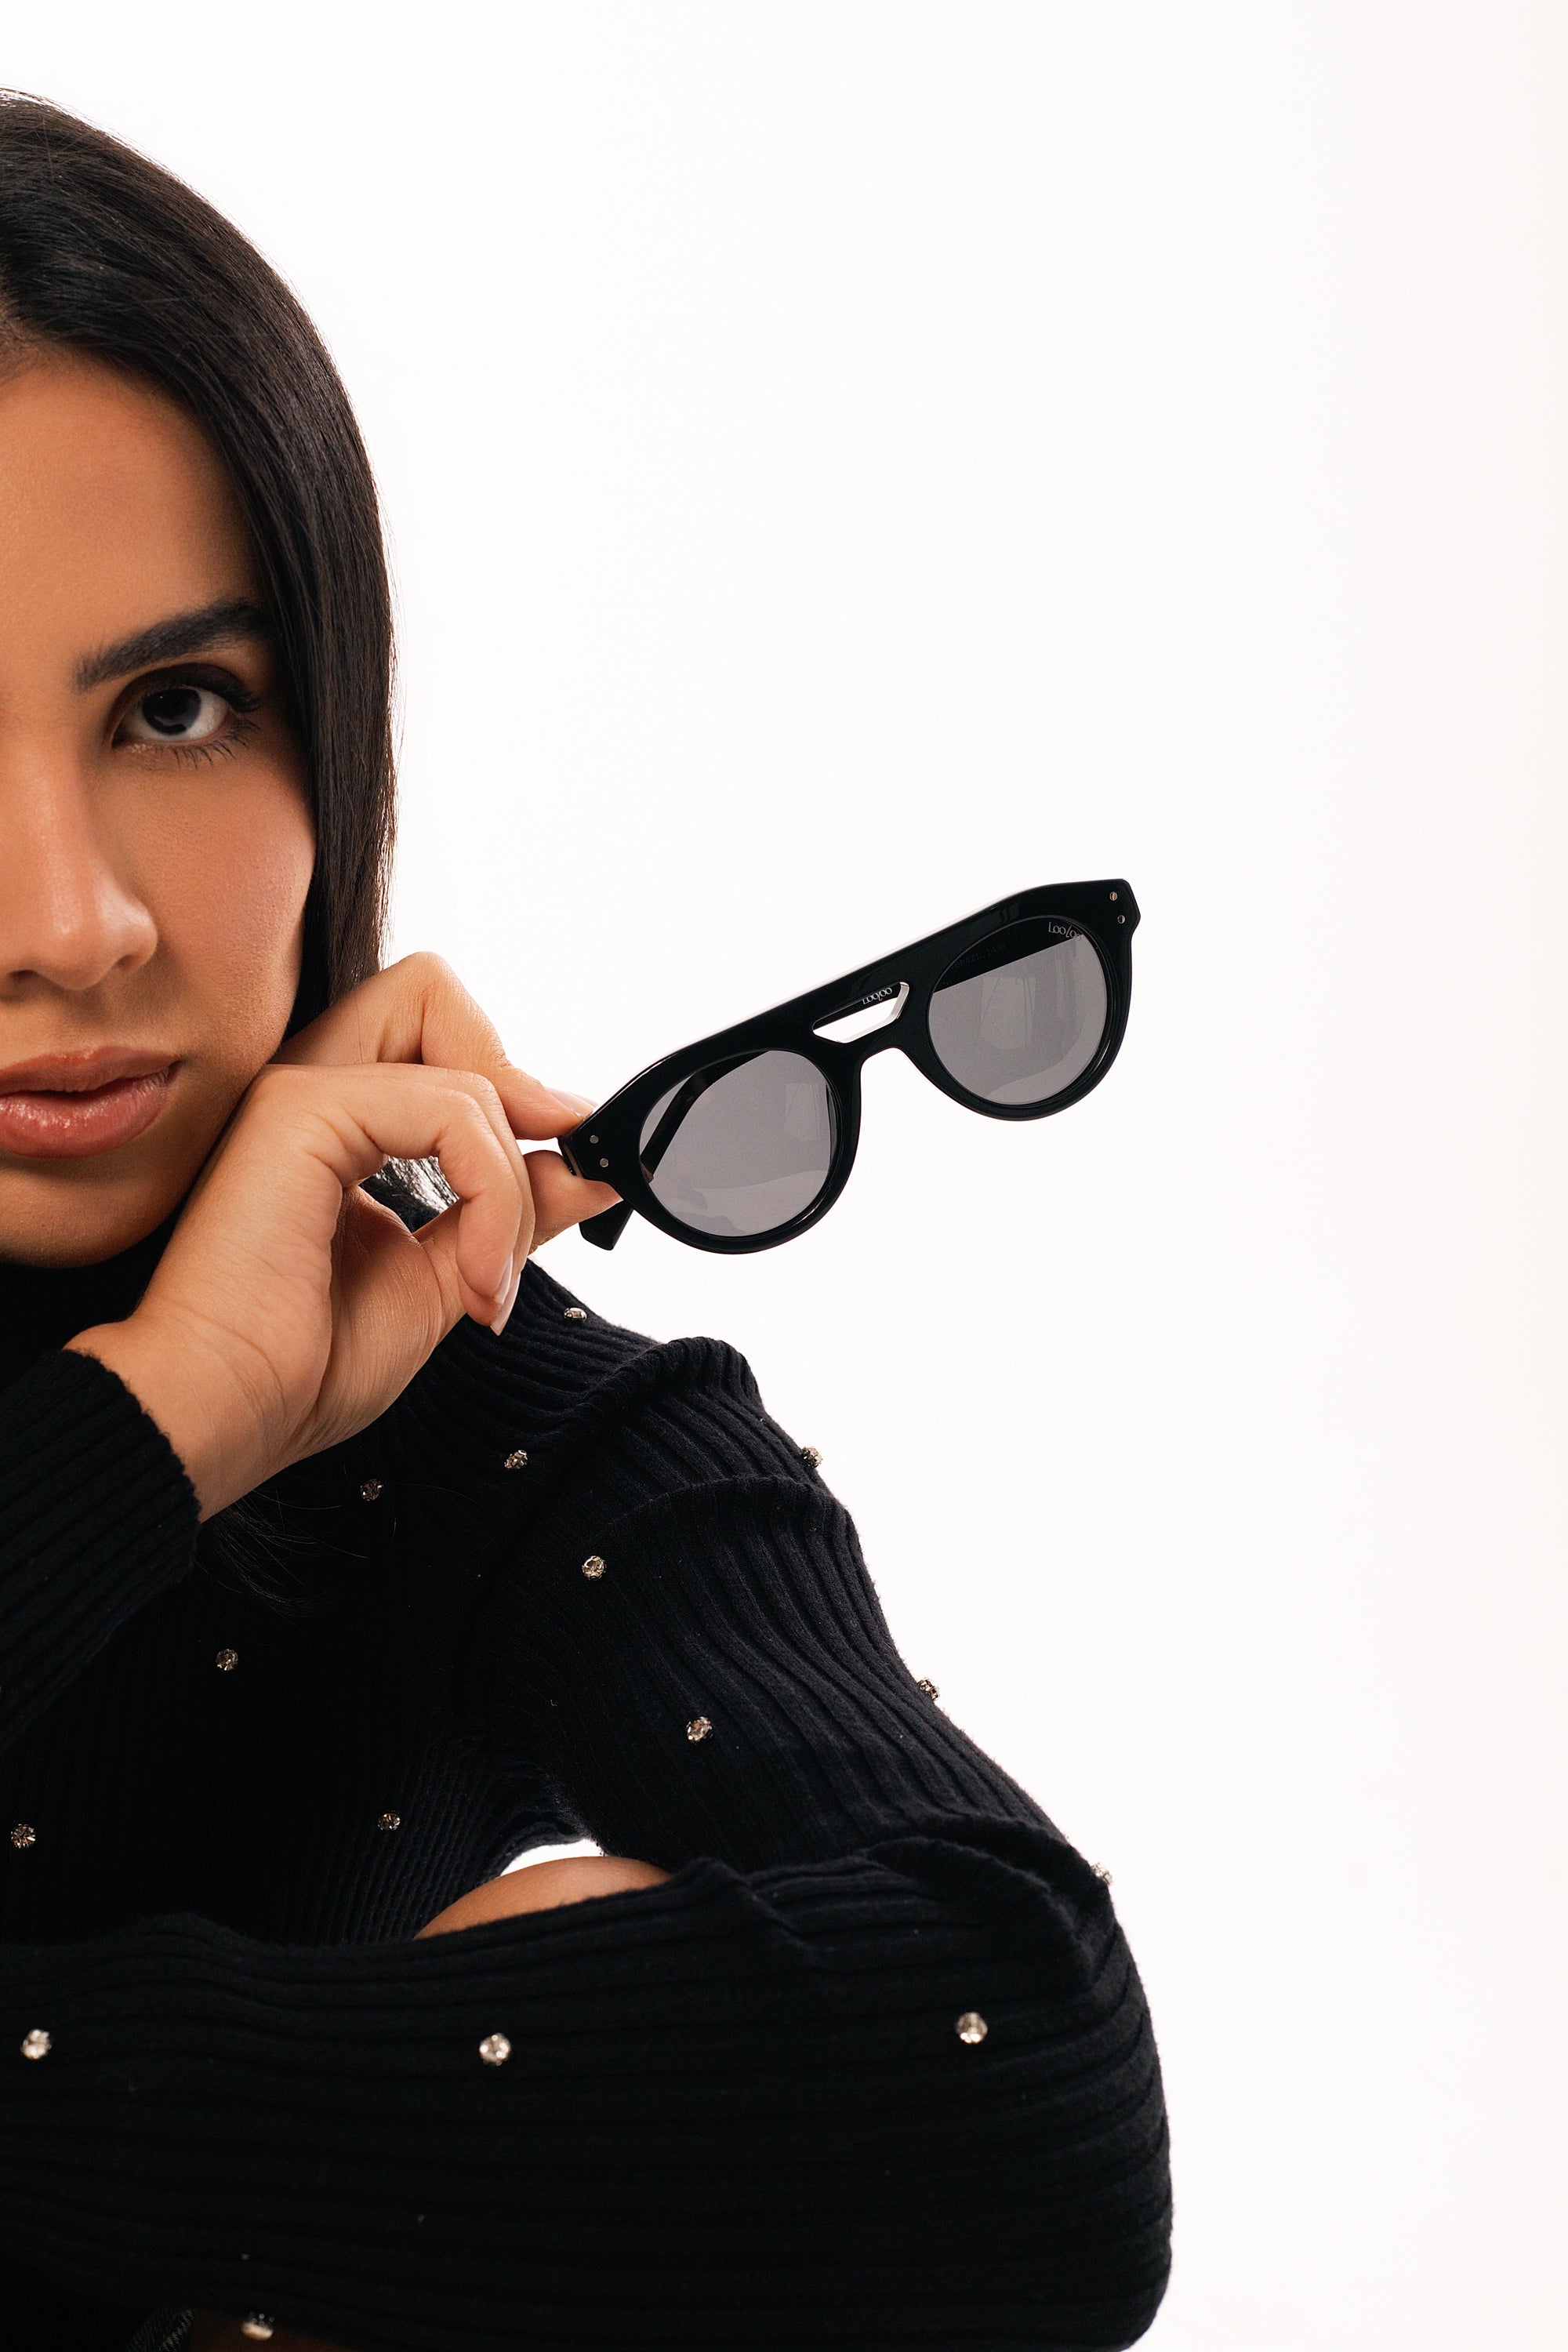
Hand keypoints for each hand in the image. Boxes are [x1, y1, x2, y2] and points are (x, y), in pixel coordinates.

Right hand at [68, 955, 617, 1516]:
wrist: (228, 1417)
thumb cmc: (305, 1366)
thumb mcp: (448, 1274)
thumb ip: (511, 1210)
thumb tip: (592, 1169)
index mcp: (337, 1120)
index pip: (440, 1034)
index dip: (513, 1084)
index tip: (566, 1169)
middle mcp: (313, 1089)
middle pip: (433, 992)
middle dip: (515, 1090)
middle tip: (535, 1196)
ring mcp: (300, 1089)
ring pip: (465, 1067)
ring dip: (511, 1190)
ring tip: (485, 1283)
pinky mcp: (299, 1108)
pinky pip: (452, 1110)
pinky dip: (492, 1195)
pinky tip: (472, 1278)